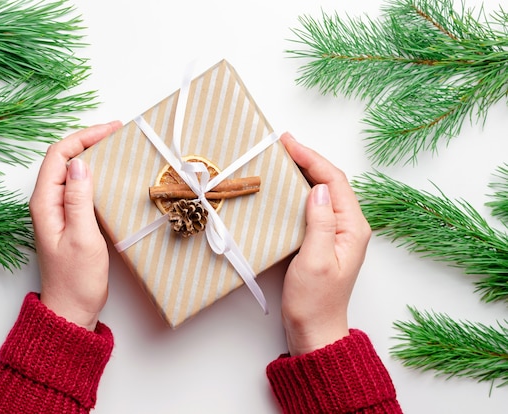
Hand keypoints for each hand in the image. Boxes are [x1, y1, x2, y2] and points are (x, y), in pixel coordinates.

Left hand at [29, 121, 121, 330]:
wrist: (72, 308)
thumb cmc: (76, 279)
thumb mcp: (81, 237)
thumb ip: (78, 199)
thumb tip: (80, 164)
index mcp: (44, 203)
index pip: (59, 155)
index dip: (84, 137)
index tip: (111, 130)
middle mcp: (47, 203)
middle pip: (64, 159)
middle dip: (90, 140)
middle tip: (118, 133)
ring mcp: (58, 211)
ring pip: (72, 172)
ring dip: (93, 156)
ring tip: (118, 148)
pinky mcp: (69, 219)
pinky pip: (79, 188)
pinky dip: (96, 175)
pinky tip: (112, 175)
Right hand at [280, 133, 370, 355]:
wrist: (314, 330)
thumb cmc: (315, 301)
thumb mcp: (316, 260)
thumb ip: (321, 222)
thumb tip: (319, 187)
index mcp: (352, 228)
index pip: (334, 181)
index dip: (312, 158)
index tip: (288, 143)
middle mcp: (348, 226)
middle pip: (330, 181)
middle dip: (307, 159)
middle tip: (281, 143)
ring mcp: (336, 233)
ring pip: (322, 191)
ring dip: (303, 172)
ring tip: (281, 157)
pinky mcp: (323, 239)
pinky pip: (313, 206)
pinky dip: (298, 190)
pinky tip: (284, 186)